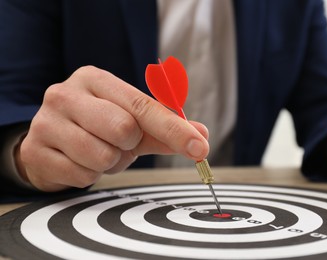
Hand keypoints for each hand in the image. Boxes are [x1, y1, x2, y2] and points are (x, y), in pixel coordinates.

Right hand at [15, 66, 208, 191]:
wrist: (50, 142)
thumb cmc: (96, 128)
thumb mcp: (130, 123)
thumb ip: (164, 129)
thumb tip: (201, 135)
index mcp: (95, 80)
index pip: (142, 105)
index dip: (173, 128)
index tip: (199, 147)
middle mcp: (66, 94)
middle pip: (123, 129)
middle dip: (128, 145)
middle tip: (117, 142)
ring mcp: (46, 122)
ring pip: (103, 157)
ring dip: (109, 163)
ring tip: (97, 152)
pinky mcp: (35, 152)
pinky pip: (83, 176)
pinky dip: (90, 175)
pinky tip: (79, 162)